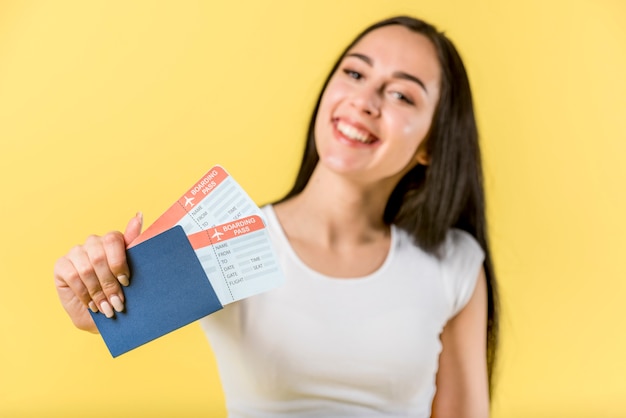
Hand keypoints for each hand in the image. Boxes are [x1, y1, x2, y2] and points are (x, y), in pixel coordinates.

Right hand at [54, 213, 142, 332]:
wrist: (101, 314)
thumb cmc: (119, 291)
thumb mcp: (131, 270)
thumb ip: (134, 243)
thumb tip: (139, 214)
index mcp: (111, 240)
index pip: (113, 239)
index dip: (118, 262)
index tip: (126, 281)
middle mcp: (93, 242)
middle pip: (99, 257)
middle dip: (110, 283)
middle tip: (117, 302)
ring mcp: (75, 252)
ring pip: (86, 268)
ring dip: (98, 292)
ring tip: (107, 308)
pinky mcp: (61, 265)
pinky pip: (72, 276)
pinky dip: (85, 293)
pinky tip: (92, 305)